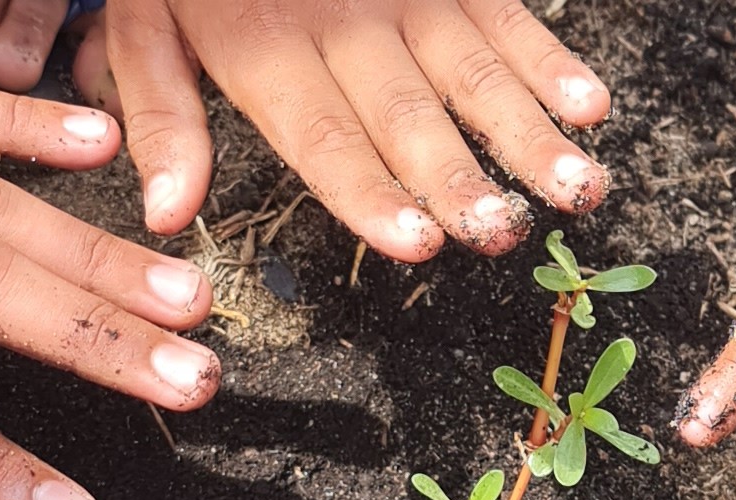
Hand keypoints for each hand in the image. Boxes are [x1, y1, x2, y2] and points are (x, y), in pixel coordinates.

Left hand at [73, 0, 615, 258]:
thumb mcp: (147, 21)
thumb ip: (162, 116)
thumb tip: (168, 212)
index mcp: (264, 45)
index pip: (322, 135)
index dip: (370, 191)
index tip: (415, 242)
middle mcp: (343, 22)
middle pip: (408, 113)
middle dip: (459, 178)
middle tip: (501, 233)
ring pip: (473, 72)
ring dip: (529, 132)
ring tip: (575, 189)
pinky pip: (505, 17)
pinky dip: (550, 61)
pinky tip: (588, 107)